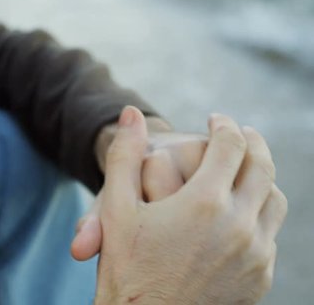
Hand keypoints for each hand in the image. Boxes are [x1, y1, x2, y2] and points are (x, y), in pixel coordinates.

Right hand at [84, 107, 286, 303]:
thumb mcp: (116, 207)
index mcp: (203, 202)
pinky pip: (270, 235)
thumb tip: (130, 113)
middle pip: (263, 167)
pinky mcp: (260, 278)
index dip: (224, 125)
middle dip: (252, 143)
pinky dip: (260, 215)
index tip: (216, 120)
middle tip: (241, 134)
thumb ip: (124, 154)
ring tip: (245, 171)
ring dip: (262, 178)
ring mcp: (255, 254)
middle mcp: (239, 225)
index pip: (231, 145)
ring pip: (275, 200)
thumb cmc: (125, 265)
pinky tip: (239, 214)